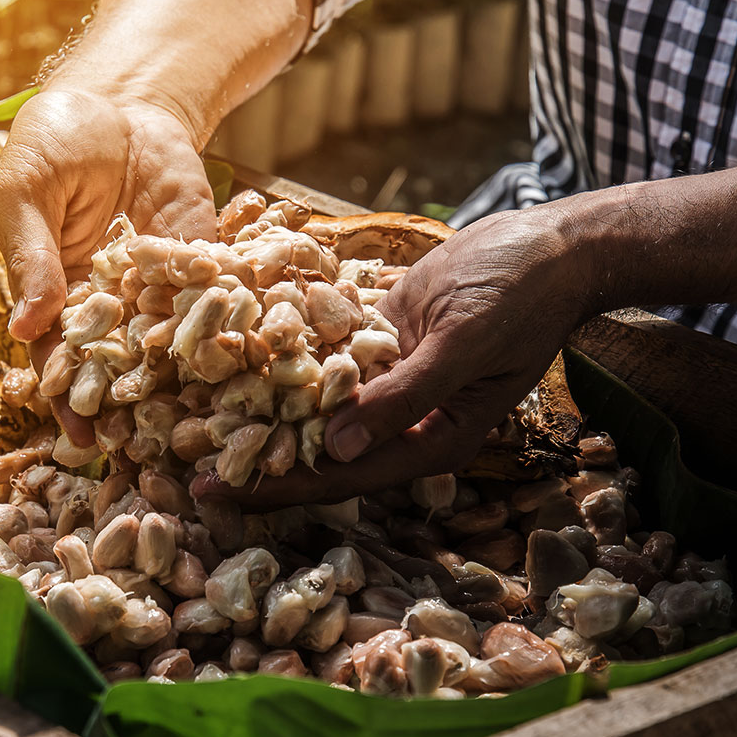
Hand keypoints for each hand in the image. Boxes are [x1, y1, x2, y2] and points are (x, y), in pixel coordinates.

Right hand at [0, 87, 216, 444]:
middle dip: (131, 407)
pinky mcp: (202, 260)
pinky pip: (214, 294)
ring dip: (182, 379)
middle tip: (147, 451)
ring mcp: (158, 286)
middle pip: (119, 364)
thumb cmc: (51, 144)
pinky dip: (229, 323)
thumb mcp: (26, 195)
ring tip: (197, 423)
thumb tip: (26, 330)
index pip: (61, 359)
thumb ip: (32, 260)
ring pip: (169, 340)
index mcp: (57, 299)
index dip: (69, 398)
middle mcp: (110, 305)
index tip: (82, 436)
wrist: (117, 101)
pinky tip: (245, 356)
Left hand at [195, 203, 596, 507]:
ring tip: (194, 416)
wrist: (551, 245)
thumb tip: (339, 449)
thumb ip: (404, 396)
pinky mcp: (379, 339)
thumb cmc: (521, 294)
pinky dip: (284, 358)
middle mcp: (403, 420)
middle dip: (256, 457)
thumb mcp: (462, 343)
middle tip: (185, 463)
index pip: (342, 476)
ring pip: (315, 406)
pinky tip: (233, 358)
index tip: (216, 491)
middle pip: (319, 450)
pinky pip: (323, 356)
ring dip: (261, 409)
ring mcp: (388, 380)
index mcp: (430, 440)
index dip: (277, 486)